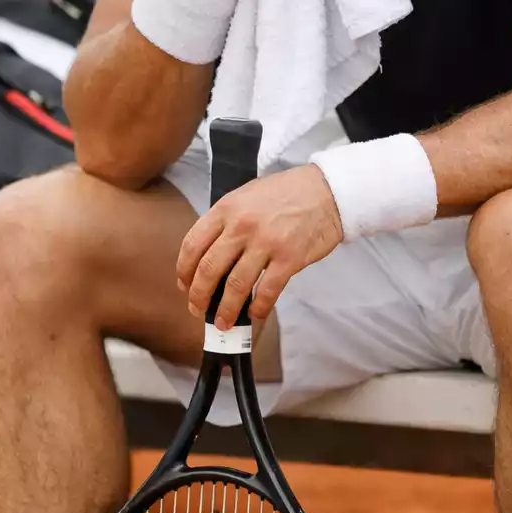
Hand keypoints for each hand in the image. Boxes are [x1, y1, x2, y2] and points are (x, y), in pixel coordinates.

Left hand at [177, 165, 342, 329]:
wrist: (327, 190)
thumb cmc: (287, 192)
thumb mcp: (246, 195)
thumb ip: (226, 220)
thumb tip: (209, 254)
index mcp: (226, 208)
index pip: (193, 244)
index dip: (184, 271)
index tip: (184, 285)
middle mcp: (242, 225)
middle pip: (209, 269)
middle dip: (199, 296)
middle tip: (198, 310)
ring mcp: (266, 242)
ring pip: (235, 286)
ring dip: (226, 310)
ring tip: (224, 322)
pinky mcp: (289, 258)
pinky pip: (267, 291)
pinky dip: (258, 307)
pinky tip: (255, 313)